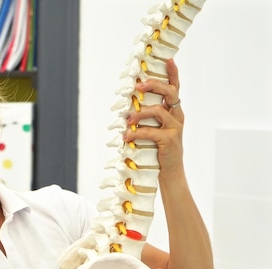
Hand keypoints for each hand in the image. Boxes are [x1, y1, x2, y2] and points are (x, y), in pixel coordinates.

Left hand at [123, 59, 184, 176]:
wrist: (170, 171)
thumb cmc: (159, 149)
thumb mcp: (154, 129)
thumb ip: (147, 118)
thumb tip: (128, 108)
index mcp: (174, 111)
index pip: (175, 88)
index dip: (173, 74)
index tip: (168, 60)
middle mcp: (177, 116)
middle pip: (170, 92)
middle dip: (154, 85)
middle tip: (140, 86)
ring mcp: (175, 128)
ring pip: (158, 111)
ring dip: (139, 114)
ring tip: (128, 121)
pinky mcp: (169, 140)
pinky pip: (151, 131)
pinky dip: (136, 133)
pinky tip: (127, 137)